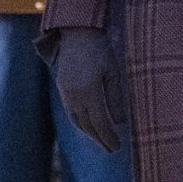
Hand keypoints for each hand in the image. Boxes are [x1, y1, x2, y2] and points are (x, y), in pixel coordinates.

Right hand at [52, 27, 123, 151]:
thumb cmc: (100, 50)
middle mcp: (74, 95)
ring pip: (77, 121)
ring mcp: (66, 92)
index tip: (117, 147)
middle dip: (99, 139)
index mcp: (89, 91)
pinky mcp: (62, 88)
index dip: (108, 137)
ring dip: (89, 133)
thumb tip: (120, 123)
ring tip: (101, 140)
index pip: (99, 122)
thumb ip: (115, 99)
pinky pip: (70, 112)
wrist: (76, 33)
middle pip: (87, 125)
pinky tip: (88, 125)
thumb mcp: (113, 73)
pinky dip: (80, 122)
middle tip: (111, 149)